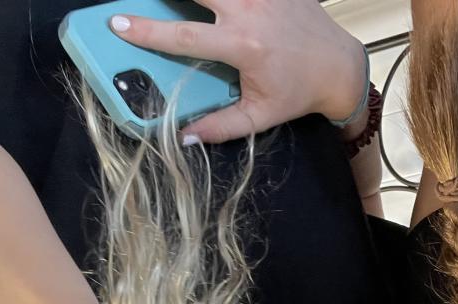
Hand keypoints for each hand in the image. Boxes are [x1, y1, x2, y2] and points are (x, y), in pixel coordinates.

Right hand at [109, 0, 367, 141]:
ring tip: (176, 2)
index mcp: (243, 46)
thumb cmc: (297, 92)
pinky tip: (212, 3)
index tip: (120, 24)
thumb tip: (185, 137)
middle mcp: (251, 11)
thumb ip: (220, 127)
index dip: (148, 30)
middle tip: (144, 2)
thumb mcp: (260, 116)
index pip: (184, 35)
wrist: (337, 66)